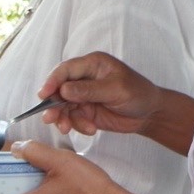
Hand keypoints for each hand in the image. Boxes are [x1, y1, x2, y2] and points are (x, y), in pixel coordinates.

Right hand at [38, 51, 162, 136]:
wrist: (149, 114)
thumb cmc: (138, 94)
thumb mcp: (116, 89)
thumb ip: (89, 90)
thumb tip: (64, 90)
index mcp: (92, 64)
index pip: (66, 70)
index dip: (53, 81)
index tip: (44, 95)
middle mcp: (84, 78)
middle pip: (59, 89)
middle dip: (54, 104)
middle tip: (50, 117)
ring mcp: (83, 96)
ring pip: (63, 106)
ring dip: (63, 118)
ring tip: (66, 128)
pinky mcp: (85, 111)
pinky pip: (73, 118)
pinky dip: (77, 125)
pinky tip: (90, 129)